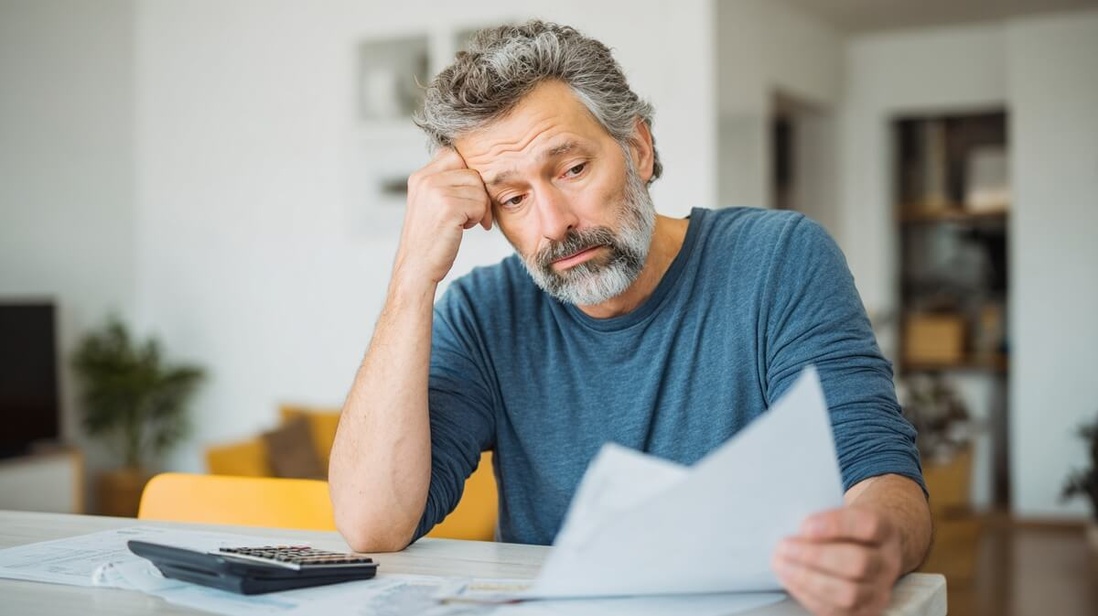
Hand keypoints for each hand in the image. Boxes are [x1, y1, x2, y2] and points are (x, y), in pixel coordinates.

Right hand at [394, 148, 492, 286]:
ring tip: (466, 223)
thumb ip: (444, 184)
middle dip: (478, 193)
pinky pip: (479, 203)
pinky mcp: (449, 207)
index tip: (466, 197)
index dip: (467, 176)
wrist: (417, 267)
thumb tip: (474, 170)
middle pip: (471, 172)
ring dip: (479, 208)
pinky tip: (465, 229)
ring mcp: (436, 191)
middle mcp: (425, 179)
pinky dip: (478, 218)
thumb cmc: (429, 240)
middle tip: (473, 214)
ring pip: (478, 188)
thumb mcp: (430, 204)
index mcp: (420, 176)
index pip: (455, 156)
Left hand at [772, 507, 903, 615]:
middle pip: (859, 563)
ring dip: (808, 579)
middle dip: (815, 556)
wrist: (869, 552)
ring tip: (782, 564)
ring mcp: (879, 591)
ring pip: (849, 593)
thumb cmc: (846, 531)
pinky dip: (808, 595)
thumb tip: (789, 527)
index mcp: (885, 530)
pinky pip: (836, 610)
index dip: (835, 525)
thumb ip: (821, 519)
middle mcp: (888, 562)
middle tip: (783, 547)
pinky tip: (790, 580)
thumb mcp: (842, 514)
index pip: (868, 525)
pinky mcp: (865, 612)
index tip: (804, 525)